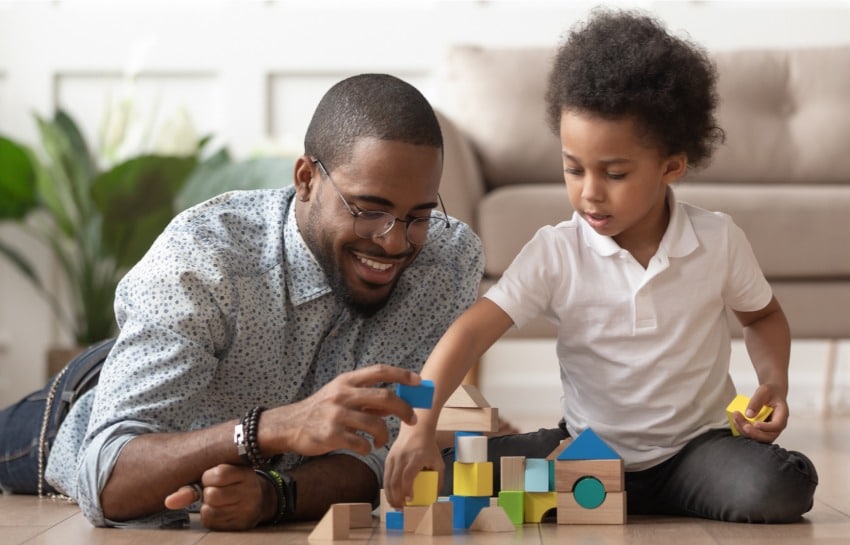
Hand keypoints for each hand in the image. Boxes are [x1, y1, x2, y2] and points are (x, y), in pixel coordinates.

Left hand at [164, 464, 268, 530]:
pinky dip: (210, 517)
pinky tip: (219, 511)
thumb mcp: (219, 476)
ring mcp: (248, 509)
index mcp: (246, 473)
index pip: (218, 474)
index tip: (212, 478)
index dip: (208, 477)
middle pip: (212, 495)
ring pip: (210, 510)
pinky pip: (212, 523)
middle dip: (208, 493)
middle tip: (216, 490)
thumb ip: (193, 486)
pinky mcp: (241, 524)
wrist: (259, 499)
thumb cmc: (232, 483)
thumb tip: (168, 502)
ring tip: (218, 501)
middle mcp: (251, 491)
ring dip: (207, 507)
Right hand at [262, 364, 420, 456]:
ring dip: (384, 436)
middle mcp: (343, 395)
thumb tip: (395, 402)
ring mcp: (337, 415)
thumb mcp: (341, 395)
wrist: (289, 425)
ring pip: (376, 424)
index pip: (379, 371)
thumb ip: (366, 398)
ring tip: (380, 441)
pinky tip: (364, 447)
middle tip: (411, 419)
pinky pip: (362, 444)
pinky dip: (368, 448)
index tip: (418, 381)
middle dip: (404, 409)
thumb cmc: (321, 410)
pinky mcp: (332, 435)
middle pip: (384, 397)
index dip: (401, 375)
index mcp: (347, 381)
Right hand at [383, 425, 443, 508]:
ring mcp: (393, 458)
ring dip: (390, 495)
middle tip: (401, 509)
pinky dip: (387, 488)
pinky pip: (385, 476)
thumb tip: (436, 496)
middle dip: (397, 498)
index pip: (407, 476)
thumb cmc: (428, 447)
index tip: (409, 501)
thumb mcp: (438, 462)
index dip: (407, 490)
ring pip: (387, 480)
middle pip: (395, 481)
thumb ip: (439, 479)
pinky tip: (391, 496)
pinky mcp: (388, 458)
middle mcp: (402, 458)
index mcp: (415, 458)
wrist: (416, 430)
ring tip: (395, 506)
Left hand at [732, 383, 788, 442]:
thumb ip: (757, 401)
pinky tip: (736, 420)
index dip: (766, 428)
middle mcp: (777, 426)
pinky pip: (752, 434)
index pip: (777, 426)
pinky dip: (742, 429)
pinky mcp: (760, 430)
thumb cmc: (770, 392)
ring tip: (736, 418)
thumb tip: (748, 414)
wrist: (771, 394)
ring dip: (745, 431)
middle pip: (768, 436)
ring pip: (759, 437)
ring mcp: (769, 430)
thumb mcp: (764, 391)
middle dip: (754, 433)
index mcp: (782, 415)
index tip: (755, 424)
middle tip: (743, 425)